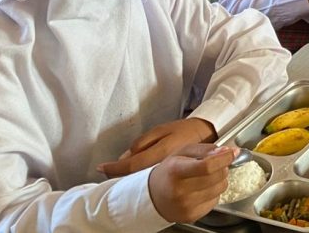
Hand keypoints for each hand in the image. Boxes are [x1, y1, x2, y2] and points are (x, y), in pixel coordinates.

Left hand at [98, 118, 215, 177]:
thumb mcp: (161, 129)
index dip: (113, 167)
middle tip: (109, 168)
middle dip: (119, 173)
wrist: (208, 134)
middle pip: (134, 176)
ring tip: (123, 169)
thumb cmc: (185, 130)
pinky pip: (152, 179)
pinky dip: (142, 177)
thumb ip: (141, 143)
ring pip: (142, 179)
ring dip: (130, 176)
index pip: (130, 165)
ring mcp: (169, 173)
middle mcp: (164, 166)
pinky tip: (141, 171)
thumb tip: (123, 157)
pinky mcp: (173, 178)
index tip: (100, 167)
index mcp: (160, 152)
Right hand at [147, 144, 236, 223]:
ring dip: (219, 180)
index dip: (224, 158)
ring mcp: (186, 205)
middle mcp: (180, 190)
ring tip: (207, 177)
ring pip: (220, 188)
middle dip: (223, 167)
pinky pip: (216, 200)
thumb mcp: (183, 152)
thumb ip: (206, 149)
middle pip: (217, 176)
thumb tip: (227, 151)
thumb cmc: (169, 171)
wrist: (152, 196)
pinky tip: (202, 189)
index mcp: (176, 171)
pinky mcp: (191, 216)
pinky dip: (214, 192)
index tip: (232, 153)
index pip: (207, 166)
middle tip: (215, 164)